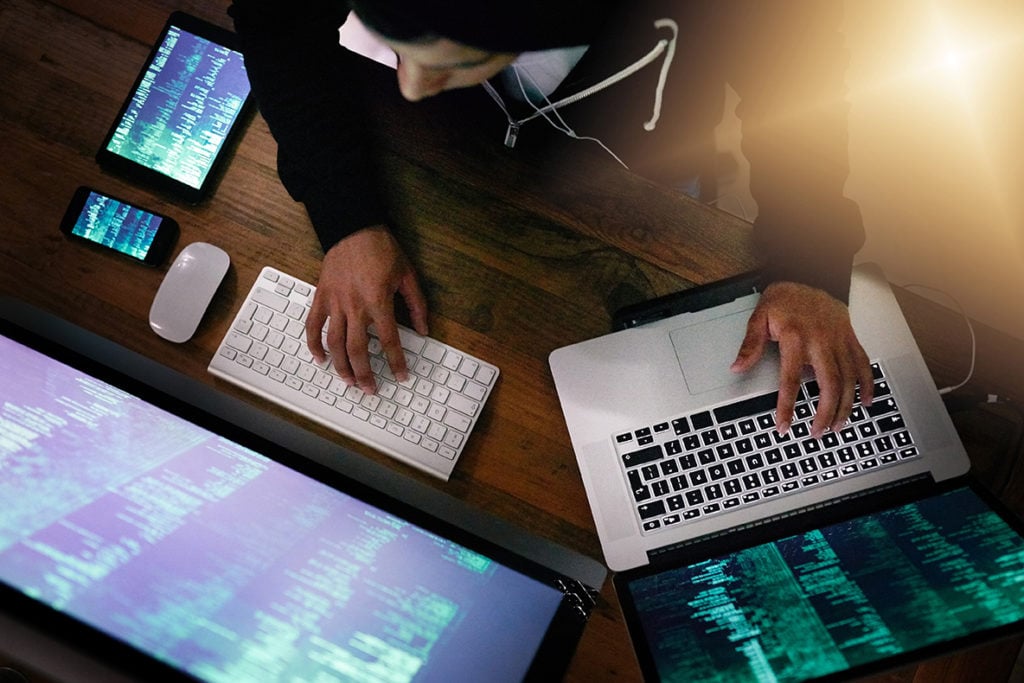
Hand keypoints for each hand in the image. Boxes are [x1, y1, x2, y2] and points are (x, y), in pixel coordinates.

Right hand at [305, 225, 428, 392]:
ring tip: (348, 381)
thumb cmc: (382, 249)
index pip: (389, 341)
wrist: (353, 226)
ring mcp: (335, 302)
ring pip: (334, 343)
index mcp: (378, 301)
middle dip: (365, 374)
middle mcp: (354, 306)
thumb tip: (424, 329)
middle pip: (358, 350)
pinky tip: (320, 358)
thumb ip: (416, 305)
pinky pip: (313, 325)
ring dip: (341, 366)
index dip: (396, 362)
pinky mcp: (321, 296)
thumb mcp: (408, 275)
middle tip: (370, 389)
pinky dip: (314, 344)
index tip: (401, 376)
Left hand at [731, 281, 873, 437]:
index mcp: (795, 338)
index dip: (787, 406)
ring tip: (837, 426)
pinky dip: (866, 385)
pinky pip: (863, 364)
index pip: (790, 380)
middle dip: (825, 413)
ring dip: (845, 406)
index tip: (784, 425)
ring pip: (849, 379)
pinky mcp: (851, 339)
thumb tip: (737, 367)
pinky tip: (865, 402)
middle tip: (817, 433)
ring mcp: (839, 341)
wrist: (810, 275)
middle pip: (829, 385)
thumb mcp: (759, 317)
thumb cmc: (784, 298)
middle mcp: (821, 342)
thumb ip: (750, 345)